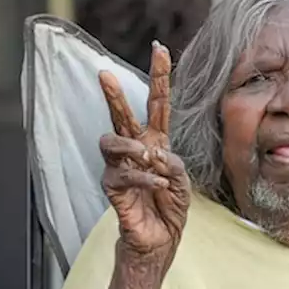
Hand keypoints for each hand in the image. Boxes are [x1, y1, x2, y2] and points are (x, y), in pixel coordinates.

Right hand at [98, 42, 190, 257]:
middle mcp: (135, 150)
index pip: (157, 104)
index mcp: (156, 141)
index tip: (159, 49)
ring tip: (149, 160)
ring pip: (111, 141)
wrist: (159, 240)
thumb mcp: (183, 182)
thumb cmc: (169, 208)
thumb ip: (173, 164)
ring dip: (132, 148)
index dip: (159, 76)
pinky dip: (144, 179)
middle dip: (114, 94)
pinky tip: (159, 187)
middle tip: (106, 75)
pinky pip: (122, 175)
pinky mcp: (112, 187)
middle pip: (121, 115)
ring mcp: (120, 167)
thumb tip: (154, 154)